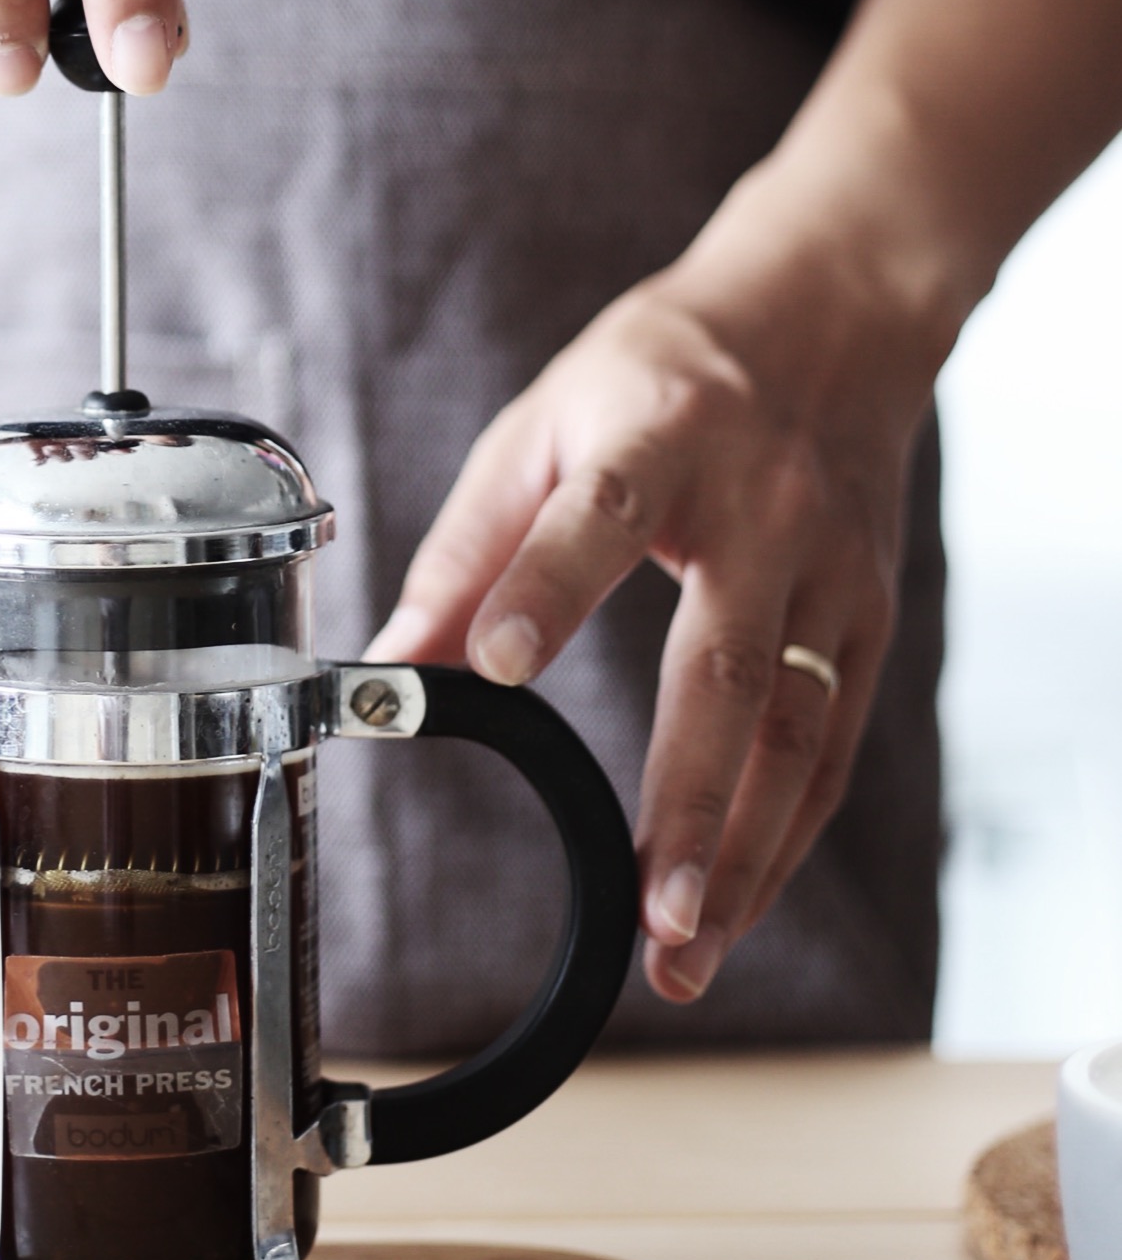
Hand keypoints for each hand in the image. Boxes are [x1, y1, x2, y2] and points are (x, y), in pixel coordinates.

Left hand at [368, 200, 944, 1001]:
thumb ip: (468, 543)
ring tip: (687, 944)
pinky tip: (740, 904)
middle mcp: (761, 509)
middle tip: (653, 908)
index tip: (491, 665)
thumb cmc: (660, 372)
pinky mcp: (869, 617)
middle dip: (689, 800)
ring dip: (747, 851)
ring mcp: (830, 570)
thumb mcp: (541, 420)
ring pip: (797, 731)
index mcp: (659, 437)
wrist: (829, 314)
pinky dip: (788, 834)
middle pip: (725, 668)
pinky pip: (832, 745)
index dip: (543, 589)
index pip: (594, 517)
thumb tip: (390, 659)